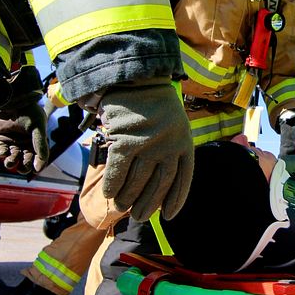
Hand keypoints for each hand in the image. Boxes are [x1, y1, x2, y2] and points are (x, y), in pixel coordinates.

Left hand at [0, 98, 48, 173]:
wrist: (11, 98)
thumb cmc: (28, 110)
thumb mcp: (38, 127)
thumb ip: (40, 144)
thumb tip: (40, 165)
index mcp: (37, 140)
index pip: (39, 157)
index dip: (38, 164)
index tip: (35, 169)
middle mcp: (25, 142)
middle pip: (25, 161)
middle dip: (24, 166)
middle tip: (22, 167)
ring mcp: (13, 141)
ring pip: (13, 158)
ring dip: (11, 162)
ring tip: (10, 162)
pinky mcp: (1, 138)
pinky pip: (1, 151)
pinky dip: (1, 154)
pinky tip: (2, 152)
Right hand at [99, 82, 193, 221]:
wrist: (136, 79)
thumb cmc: (154, 105)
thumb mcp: (175, 126)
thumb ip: (171, 151)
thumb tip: (161, 182)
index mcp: (184, 144)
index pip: (183, 181)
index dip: (175, 200)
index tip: (168, 216)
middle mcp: (168, 147)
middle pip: (158, 186)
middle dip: (148, 205)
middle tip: (138, 216)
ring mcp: (147, 145)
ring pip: (136, 182)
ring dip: (128, 198)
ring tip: (122, 206)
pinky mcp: (125, 142)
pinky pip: (117, 171)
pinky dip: (113, 185)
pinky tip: (109, 194)